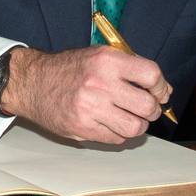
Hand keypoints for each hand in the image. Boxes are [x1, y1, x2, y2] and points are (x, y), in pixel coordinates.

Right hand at [0, 45, 172, 143]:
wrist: (33, 82)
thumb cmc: (70, 68)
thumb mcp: (99, 56)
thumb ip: (130, 68)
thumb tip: (163, 89)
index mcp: (107, 61)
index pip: (151, 75)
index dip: (161, 86)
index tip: (160, 92)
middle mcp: (100, 84)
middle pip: (147, 106)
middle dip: (153, 109)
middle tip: (148, 108)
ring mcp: (91, 109)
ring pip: (135, 127)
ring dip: (139, 125)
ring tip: (131, 117)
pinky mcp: (83, 129)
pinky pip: (116, 139)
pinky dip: (120, 134)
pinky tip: (112, 123)